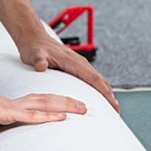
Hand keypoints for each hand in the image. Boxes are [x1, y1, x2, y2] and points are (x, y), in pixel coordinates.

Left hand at [0, 0, 119, 112]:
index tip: (112, 103)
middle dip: (109, 95)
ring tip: (112, 108)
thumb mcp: (34, 55)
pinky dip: (99, 88)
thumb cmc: (34, 48)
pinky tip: (100, 97)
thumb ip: (38, 60)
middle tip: (117, 112)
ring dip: (106, 92)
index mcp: (73, 62)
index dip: (103, 92)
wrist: (34, 39)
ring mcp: (79, 64)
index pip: (93, 78)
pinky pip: (91, 79)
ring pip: (97, 79)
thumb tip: (41, 65)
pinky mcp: (76, 66)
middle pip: (100, 80)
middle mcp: (79, 62)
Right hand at [0, 83, 86, 150]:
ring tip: (83, 108)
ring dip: (65, 106)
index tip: (70, 113)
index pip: (38, 108)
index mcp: (11, 112)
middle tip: (87, 108)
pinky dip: (46, 115)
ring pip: (44, 105)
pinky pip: (30, 114)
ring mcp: (12, 109)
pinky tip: (61, 116)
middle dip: (68, 104)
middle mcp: (16, 108)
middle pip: (48, 103)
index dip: (54, 108)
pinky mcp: (6, 112)